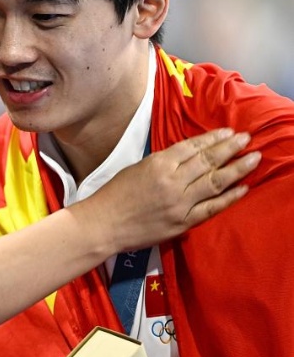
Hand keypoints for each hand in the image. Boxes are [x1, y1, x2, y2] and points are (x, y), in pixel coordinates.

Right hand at [78, 128, 259, 251]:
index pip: (193, 147)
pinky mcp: (182, 222)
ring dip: (237, 169)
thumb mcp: (136, 168)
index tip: (229, 132)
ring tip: (254, 159)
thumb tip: (188, 157)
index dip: (213, 138)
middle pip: (208, 161)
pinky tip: (242, 188)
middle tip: (247, 139)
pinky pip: (211, 208)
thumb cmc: (113, 195)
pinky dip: (228, 198)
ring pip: (215, 182)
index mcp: (158, 164)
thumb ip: (162, 163)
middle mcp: (172, 181)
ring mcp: (180, 203)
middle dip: (230, 148)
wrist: (103, 225)